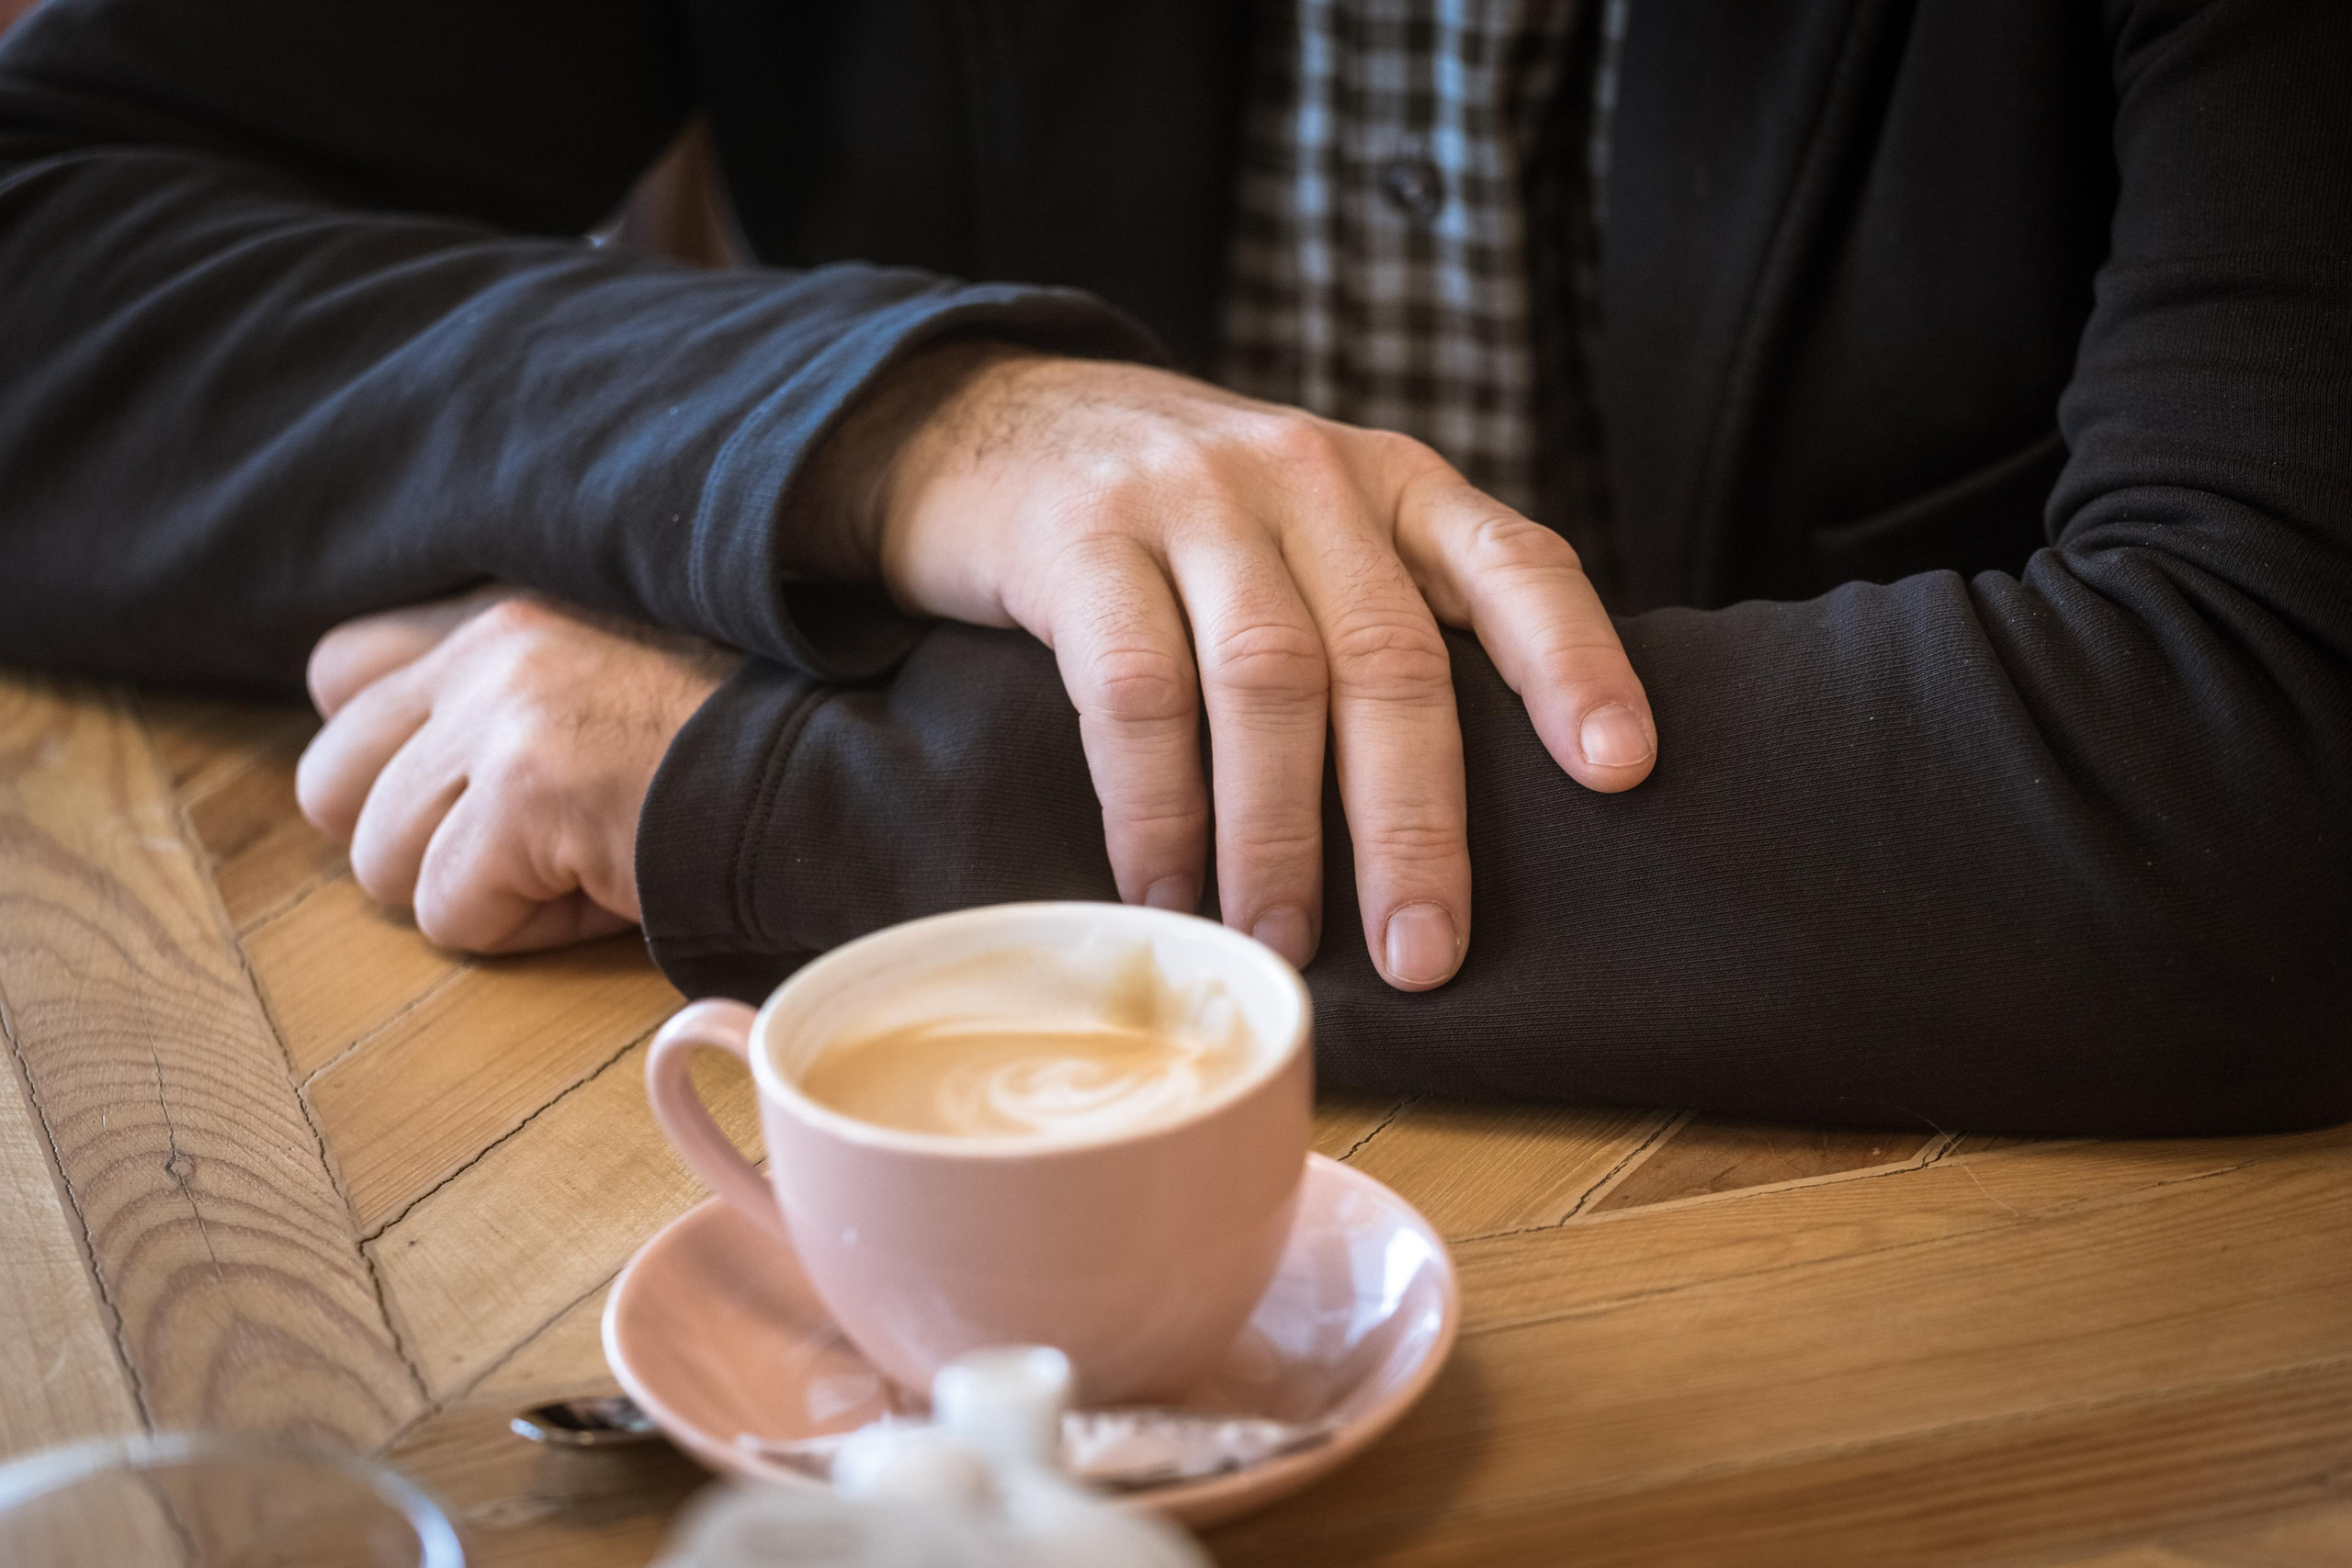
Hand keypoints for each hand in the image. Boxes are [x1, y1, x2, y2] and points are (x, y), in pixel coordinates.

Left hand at [295, 589, 737, 952]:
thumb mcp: (614, 674)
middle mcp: (491, 642)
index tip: (478, 793)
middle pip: (328, 781)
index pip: (340, 667)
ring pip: (380, 861)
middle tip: (518, 853)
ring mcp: (504, 714)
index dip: (391, 760)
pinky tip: (604, 896)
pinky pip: (449, 912)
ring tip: (579, 869)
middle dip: (410, 843)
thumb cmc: (742, 747)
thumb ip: (510, 688)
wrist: (841, 775)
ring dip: (475, 893)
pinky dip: (524, 932)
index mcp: (505, 604)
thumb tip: (410, 775)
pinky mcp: (528, 793)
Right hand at [806, 345, 1656, 989]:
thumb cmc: (1185, 524)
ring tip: (1281, 944)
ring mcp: (1193, 498)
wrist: (999, 420)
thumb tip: (1461, 826)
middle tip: (1422, 954)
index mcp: (1394, 485)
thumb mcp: (1308, 533)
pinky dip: (1155, 807)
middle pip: (1387, 656)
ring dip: (1278, 833)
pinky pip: (1133, 689)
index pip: (1516, 563)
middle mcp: (1309, 477)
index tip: (1621, 772)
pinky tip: (1164, 891)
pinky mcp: (1081, 537)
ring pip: (1267, 680)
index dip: (1575, 665)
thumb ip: (1383, 622)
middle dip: (1412, 821)